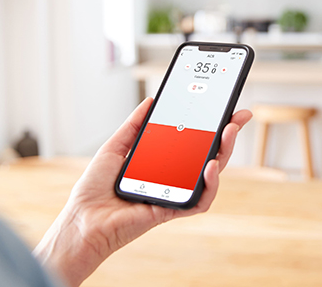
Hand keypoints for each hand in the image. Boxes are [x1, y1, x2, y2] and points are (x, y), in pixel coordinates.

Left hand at [33, 98, 251, 286]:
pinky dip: (210, 185)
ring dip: (225, 154)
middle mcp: (173, 177)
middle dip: (228, 134)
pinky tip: (210, 166)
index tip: (225, 106)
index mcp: (163, 161)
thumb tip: (151, 102)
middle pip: (209, 154)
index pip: (194, 140)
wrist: (82, 219)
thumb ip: (135, 125)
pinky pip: (200, 201)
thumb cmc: (95, 189)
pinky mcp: (173, 209)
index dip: (211, 125)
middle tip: (238, 116)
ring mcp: (176, 192)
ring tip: (227, 134)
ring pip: (212, 175)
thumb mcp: (115, 146)